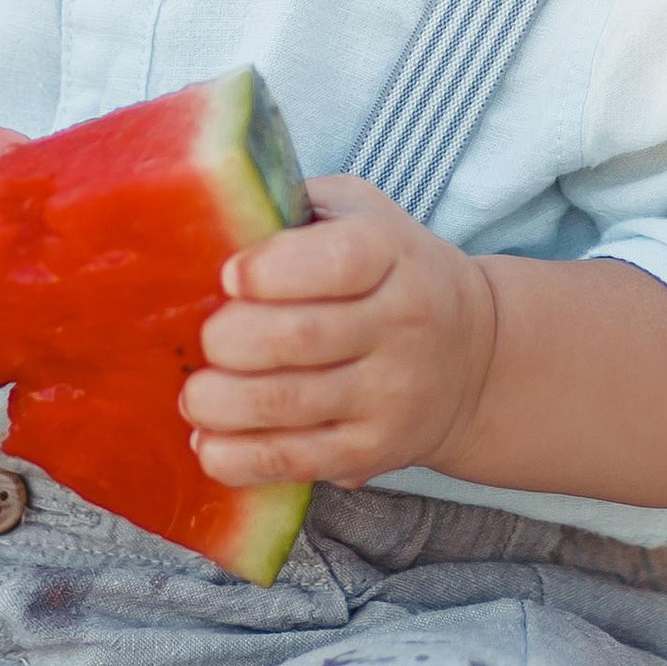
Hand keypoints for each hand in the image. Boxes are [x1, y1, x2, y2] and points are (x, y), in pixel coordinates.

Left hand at [180, 175, 500, 493]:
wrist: (473, 359)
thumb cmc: (392, 271)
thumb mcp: (364, 213)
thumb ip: (299, 204)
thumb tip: (214, 210)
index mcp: (393, 254)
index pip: (338, 261)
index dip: (273, 269)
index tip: (229, 276)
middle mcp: (400, 324)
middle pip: (302, 337)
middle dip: (232, 341)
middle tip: (204, 340)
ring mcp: (389, 394)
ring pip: (291, 403)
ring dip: (222, 403)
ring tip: (193, 395)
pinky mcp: (373, 451)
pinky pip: (298, 461)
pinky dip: (241, 459)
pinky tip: (207, 444)